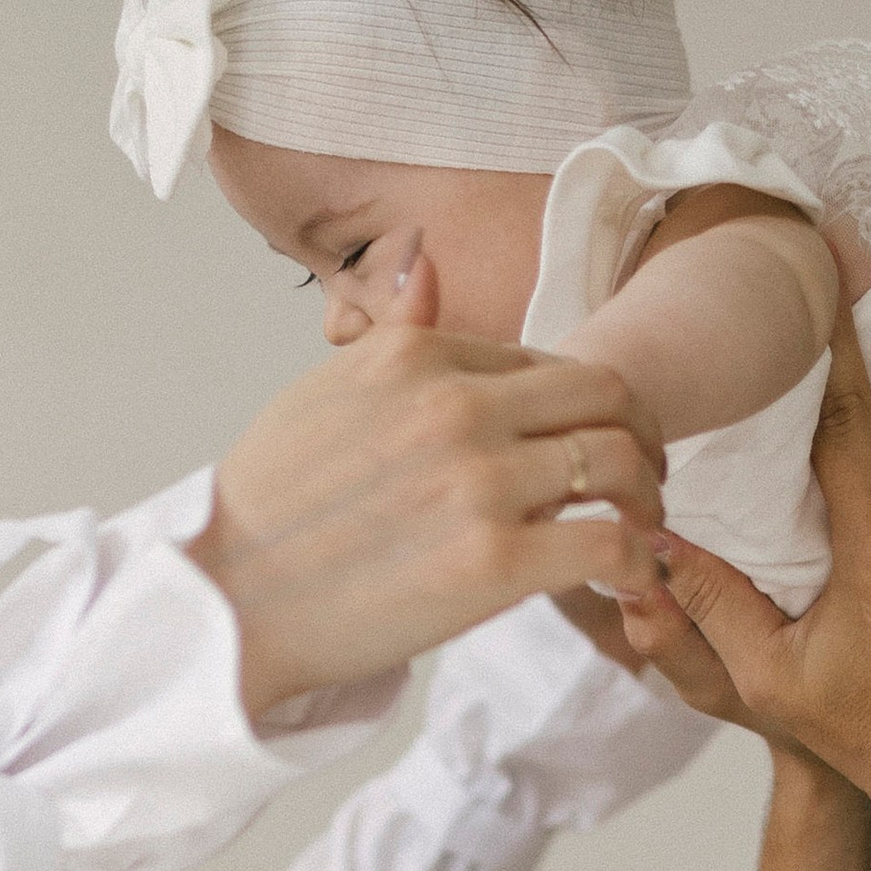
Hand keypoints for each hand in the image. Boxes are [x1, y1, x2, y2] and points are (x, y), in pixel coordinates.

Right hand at [186, 322, 667, 720]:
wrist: (223, 604)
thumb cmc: (261, 512)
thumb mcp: (321, 392)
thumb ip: (390, 333)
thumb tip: (422, 266)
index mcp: (417, 357)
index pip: (542, 358)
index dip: (579, 403)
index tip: (584, 442)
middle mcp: (457, 406)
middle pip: (605, 394)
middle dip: (641, 432)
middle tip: (643, 476)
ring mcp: (481, 482)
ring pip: (622, 463)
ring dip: (648, 498)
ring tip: (642, 529)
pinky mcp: (496, 562)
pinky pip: (610, 543)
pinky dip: (636, 562)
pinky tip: (628, 580)